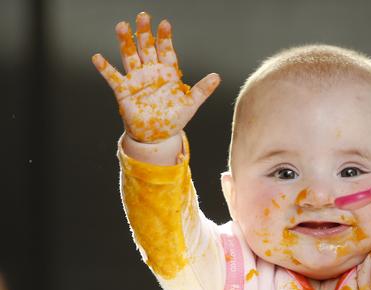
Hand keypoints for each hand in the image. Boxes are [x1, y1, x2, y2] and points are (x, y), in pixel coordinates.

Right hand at [91, 12, 219, 142]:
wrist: (157, 136)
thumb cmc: (174, 118)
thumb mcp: (191, 104)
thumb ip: (202, 90)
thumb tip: (217, 76)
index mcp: (167, 73)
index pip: (166, 50)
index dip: (165, 38)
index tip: (165, 24)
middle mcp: (150, 72)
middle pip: (146, 48)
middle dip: (144, 33)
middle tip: (143, 16)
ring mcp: (136, 80)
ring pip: (130, 56)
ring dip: (125, 42)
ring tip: (121, 26)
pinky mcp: (123, 91)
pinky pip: (113, 77)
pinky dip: (105, 68)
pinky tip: (97, 57)